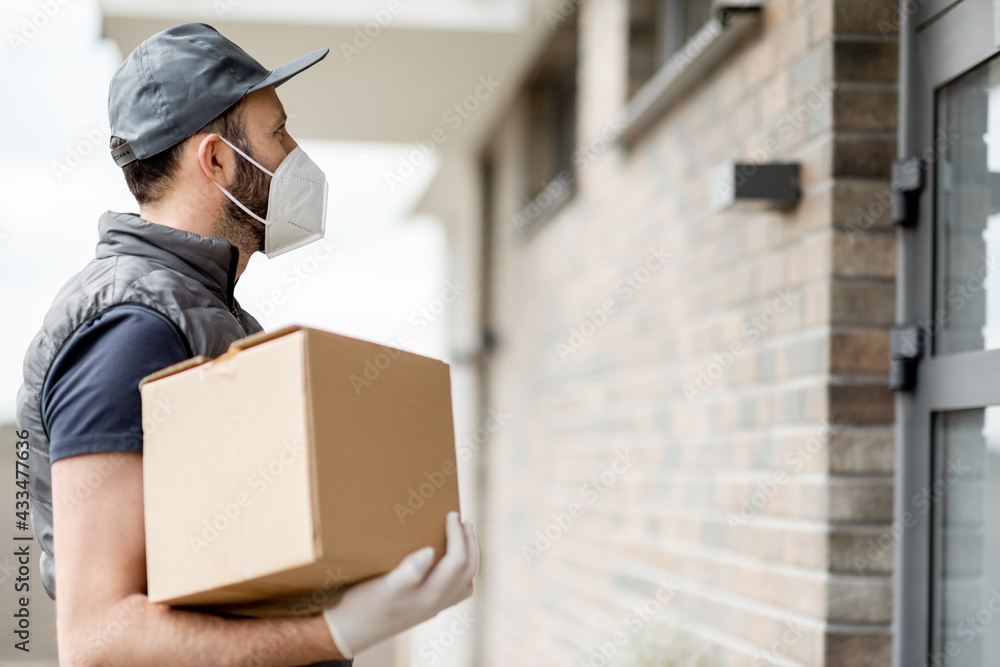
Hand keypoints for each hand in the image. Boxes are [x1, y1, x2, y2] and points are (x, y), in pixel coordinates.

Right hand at [322, 511, 479, 657]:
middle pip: (468, 571)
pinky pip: (455, 591)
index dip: (458, 535)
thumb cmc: (363, 605)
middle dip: (470, 544)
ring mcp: (433, 608)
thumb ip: (409, 571)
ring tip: (463, 538)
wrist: (348, 632)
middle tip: (465, 521)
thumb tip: (431, 552)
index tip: (451, 514)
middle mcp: (437, 604)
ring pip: (465, 582)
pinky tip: (448, 563)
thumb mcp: (383, 586)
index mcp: (430, 595)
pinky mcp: (425, 609)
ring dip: (469, 558)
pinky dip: (460, 572)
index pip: (457, 561)